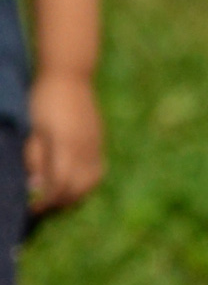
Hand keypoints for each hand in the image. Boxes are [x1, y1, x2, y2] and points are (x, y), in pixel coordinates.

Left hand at [26, 75, 103, 212]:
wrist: (70, 76)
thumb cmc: (44, 99)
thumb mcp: (33, 128)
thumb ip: (35, 157)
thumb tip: (35, 186)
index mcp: (66, 148)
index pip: (58, 186)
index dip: (45, 202)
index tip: (32, 209)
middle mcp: (85, 152)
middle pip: (76, 190)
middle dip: (59, 204)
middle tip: (42, 208)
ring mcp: (95, 149)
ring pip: (89, 185)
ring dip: (74, 197)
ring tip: (58, 200)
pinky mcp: (99, 145)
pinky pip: (96, 175)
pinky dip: (84, 186)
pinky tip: (73, 185)